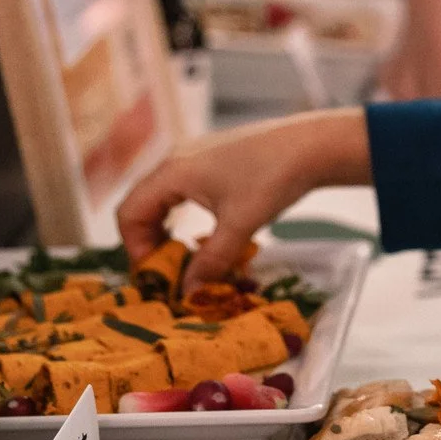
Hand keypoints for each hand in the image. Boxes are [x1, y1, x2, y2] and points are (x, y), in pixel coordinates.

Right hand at [117, 109, 371, 285]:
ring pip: (161, 198)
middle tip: (170, 272)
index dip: (135, 249)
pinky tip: (204, 234)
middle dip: (149, 242)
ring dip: (166, 230)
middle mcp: (176, 160)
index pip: (128, 213)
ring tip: (186, 257)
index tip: (159, 276)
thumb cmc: (273, 180)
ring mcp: (194, 156)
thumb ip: (211, 262)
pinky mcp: (212, 158)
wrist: (312, 144)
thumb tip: (187, 294)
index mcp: (173, 171)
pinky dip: (182, 216)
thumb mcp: (240, 226)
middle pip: (141, 205)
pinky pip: (181, 191)